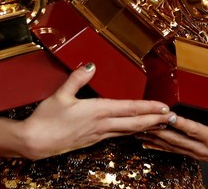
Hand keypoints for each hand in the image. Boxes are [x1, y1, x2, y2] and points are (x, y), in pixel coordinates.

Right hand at [19, 63, 174, 159]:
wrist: (35, 142)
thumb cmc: (46, 119)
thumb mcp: (60, 94)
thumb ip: (77, 78)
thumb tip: (91, 65)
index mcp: (96, 111)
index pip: (129, 109)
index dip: (149, 108)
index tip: (164, 106)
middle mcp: (101, 125)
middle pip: (134, 123)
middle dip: (155, 120)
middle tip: (172, 118)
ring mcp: (98, 135)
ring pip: (128, 131)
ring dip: (146, 127)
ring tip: (160, 124)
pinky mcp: (93, 140)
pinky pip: (118, 135)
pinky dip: (131, 132)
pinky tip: (135, 130)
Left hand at [137, 113, 207, 168]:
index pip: (195, 130)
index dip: (182, 123)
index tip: (169, 115)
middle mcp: (203, 147)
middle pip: (177, 139)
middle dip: (159, 130)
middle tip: (144, 122)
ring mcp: (197, 151)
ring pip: (172, 145)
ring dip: (155, 138)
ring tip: (138, 131)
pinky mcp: (194, 153)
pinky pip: (173, 150)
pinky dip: (159, 146)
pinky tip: (146, 143)